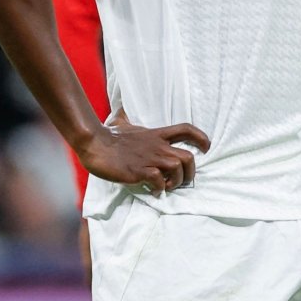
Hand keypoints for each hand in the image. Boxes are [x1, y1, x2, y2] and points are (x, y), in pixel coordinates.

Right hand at [77, 108, 210, 196]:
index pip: (186, 130)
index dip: (201, 138)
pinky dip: (160, 188)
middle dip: (190, 173)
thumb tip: (121, 109)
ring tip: (166, 187)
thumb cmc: (109, 136)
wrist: (94, 144)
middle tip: (181, 181)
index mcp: (156, 134)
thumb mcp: (123, 123)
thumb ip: (127, 119)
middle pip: (188, 157)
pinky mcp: (139, 171)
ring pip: (177, 169)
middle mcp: (157, 146)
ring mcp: (149, 159)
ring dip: (176, 182)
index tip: (206, 147)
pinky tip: (154, 191)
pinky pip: (159, 180)